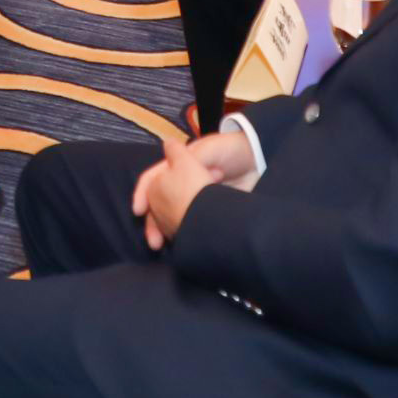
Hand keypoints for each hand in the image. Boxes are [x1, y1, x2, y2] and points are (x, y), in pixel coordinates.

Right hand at [129, 123, 252, 246]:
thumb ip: (191, 157)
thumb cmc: (232, 150)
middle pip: (159, 204)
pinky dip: (186, 237)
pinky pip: (192, 227)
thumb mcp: (211, 150)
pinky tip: (185, 246)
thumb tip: (167, 157)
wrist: (259, 162)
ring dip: (167, 234)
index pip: (153, 179)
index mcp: (178, 166)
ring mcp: (196, 200)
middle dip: (152, 223)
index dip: (143, 194)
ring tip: (166, 248)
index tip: (138, 211)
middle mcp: (183, 184)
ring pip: (173, 219)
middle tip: (154, 241)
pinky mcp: (209, 214)